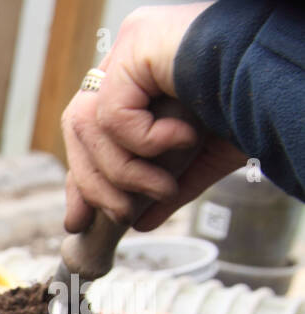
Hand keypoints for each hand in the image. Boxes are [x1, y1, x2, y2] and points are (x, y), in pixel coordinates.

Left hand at [61, 3, 246, 233]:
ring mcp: (130, 44)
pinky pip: (113, 111)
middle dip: (94, 181)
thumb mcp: (204, 154)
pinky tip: (183, 138)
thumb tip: (141, 223)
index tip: (77, 222)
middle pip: (79, 126)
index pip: (90, 130)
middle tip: (122, 215)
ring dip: (123, 171)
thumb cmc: (254, 103)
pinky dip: (143, 140)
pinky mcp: (137, 41)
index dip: (82, 177)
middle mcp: (128, 55)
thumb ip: (170, 185)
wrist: (287, 72)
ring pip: (89, 124)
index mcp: (139, 77)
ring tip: (163, 187)